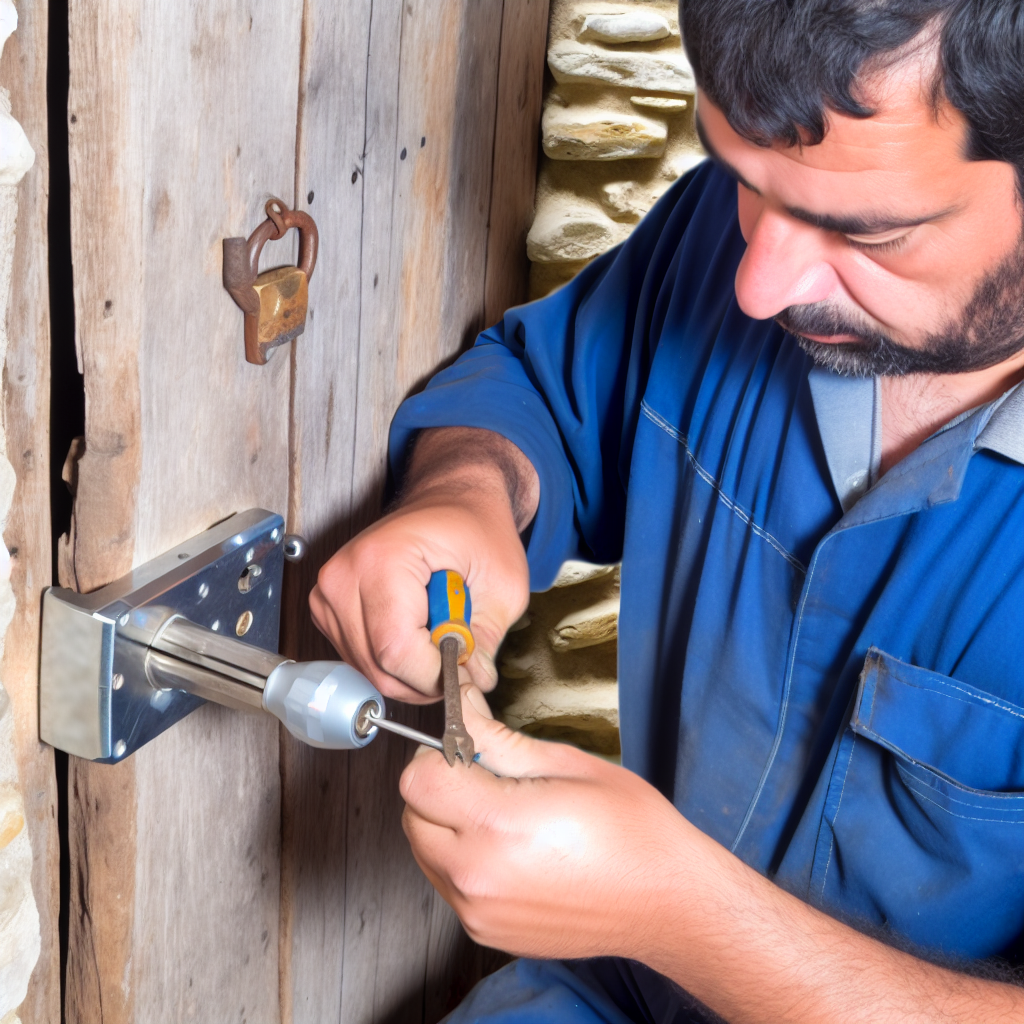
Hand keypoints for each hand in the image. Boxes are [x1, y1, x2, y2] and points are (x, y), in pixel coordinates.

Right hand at [310, 479, 530, 702]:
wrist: (452, 501)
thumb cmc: (475, 528)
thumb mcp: (504, 583)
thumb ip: (487, 641)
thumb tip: (470, 684)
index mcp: (383, 559)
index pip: (396, 649)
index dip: (436, 675)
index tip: (467, 675)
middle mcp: (345, 575)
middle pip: (379, 667)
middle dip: (428, 677)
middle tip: (462, 656)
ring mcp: (330, 593)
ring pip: (370, 670)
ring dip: (413, 671)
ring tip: (441, 631)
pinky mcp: (329, 609)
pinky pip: (362, 659)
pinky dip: (395, 661)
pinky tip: (418, 630)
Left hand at [400, 685, 691, 958]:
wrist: (666, 901)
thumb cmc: (632, 831)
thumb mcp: (566, 763)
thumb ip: (499, 738)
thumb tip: (462, 709)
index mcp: (498, 826)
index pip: (418, 780)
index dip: (438, 755)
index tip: (467, 748)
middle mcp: (477, 875)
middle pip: (413, 815)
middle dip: (439, 787)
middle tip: (486, 776)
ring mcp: (478, 911)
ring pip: (423, 850)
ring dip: (445, 823)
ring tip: (500, 812)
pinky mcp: (484, 931)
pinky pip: (446, 882)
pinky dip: (460, 858)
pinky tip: (506, 847)